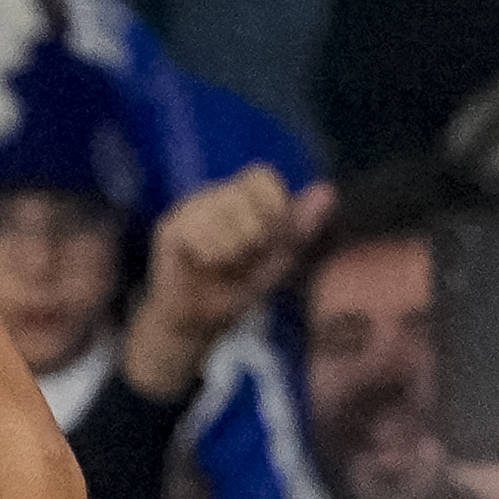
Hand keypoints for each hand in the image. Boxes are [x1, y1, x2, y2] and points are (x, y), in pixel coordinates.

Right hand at [120, 169, 317, 399]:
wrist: (199, 322)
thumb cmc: (238, 287)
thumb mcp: (280, 259)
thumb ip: (301, 225)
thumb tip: (328, 188)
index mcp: (242, 195)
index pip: (262, 176)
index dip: (274, 207)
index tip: (271, 240)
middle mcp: (213, 194)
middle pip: (245, 194)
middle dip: (254, 235)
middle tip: (242, 259)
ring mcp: (189, 207)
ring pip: (223, 213)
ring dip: (232, 250)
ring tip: (222, 264)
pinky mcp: (170, 227)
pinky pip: (201, 232)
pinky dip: (211, 256)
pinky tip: (203, 266)